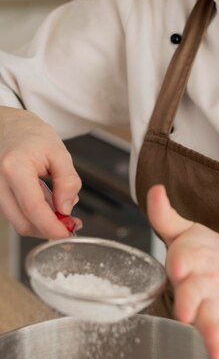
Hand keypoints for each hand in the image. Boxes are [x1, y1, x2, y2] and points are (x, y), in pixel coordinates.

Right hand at [0, 107, 81, 238]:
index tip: (68, 232)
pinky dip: (34, 215)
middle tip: (72, 224)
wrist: (7, 126)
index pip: (33, 208)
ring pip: (19, 221)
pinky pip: (16, 214)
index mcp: (14, 167)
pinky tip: (48, 203)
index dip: (52, 226)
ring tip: (62, 209)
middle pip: (23, 222)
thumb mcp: (59, 152)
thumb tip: (67, 209)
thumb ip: (67, 181)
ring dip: (42, 223)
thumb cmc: (31, 135)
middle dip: (49, 229)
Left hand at [147, 185, 218, 358]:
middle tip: (184, 305)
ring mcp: (215, 298)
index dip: (182, 261)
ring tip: (193, 324)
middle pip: (195, 287)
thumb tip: (154, 188)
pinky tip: (216, 354)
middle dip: (189, 294)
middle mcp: (205, 275)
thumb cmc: (210, 250)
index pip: (186, 255)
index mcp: (193, 252)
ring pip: (207, 311)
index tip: (179, 265)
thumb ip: (164, 215)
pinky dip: (217, 344)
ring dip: (201, 319)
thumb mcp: (187, 231)